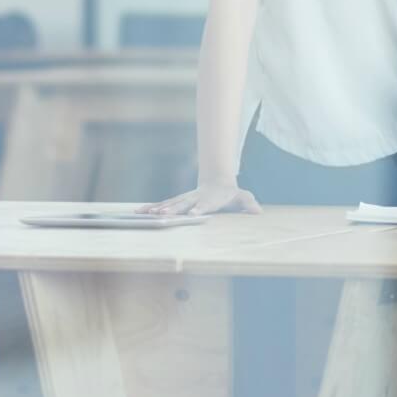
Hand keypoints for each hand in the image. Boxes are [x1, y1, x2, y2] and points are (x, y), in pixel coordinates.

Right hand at [142, 180, 260, 215]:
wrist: (217, 182)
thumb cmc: (231, 194)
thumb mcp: (243, 197)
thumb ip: (249, 203)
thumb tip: (258, 211)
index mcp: (210, 198)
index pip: (205, 204)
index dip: (199, 209)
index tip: (193, 214)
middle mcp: (195, 198)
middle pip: (184, 204)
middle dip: (174, 209)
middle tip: (164, 214)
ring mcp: (185, 199)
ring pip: (170, 203)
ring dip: (158, 208)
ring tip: (147, 214)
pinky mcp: (177, 201)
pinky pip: (163, 205)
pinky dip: (151, 208)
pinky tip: (139, 212)